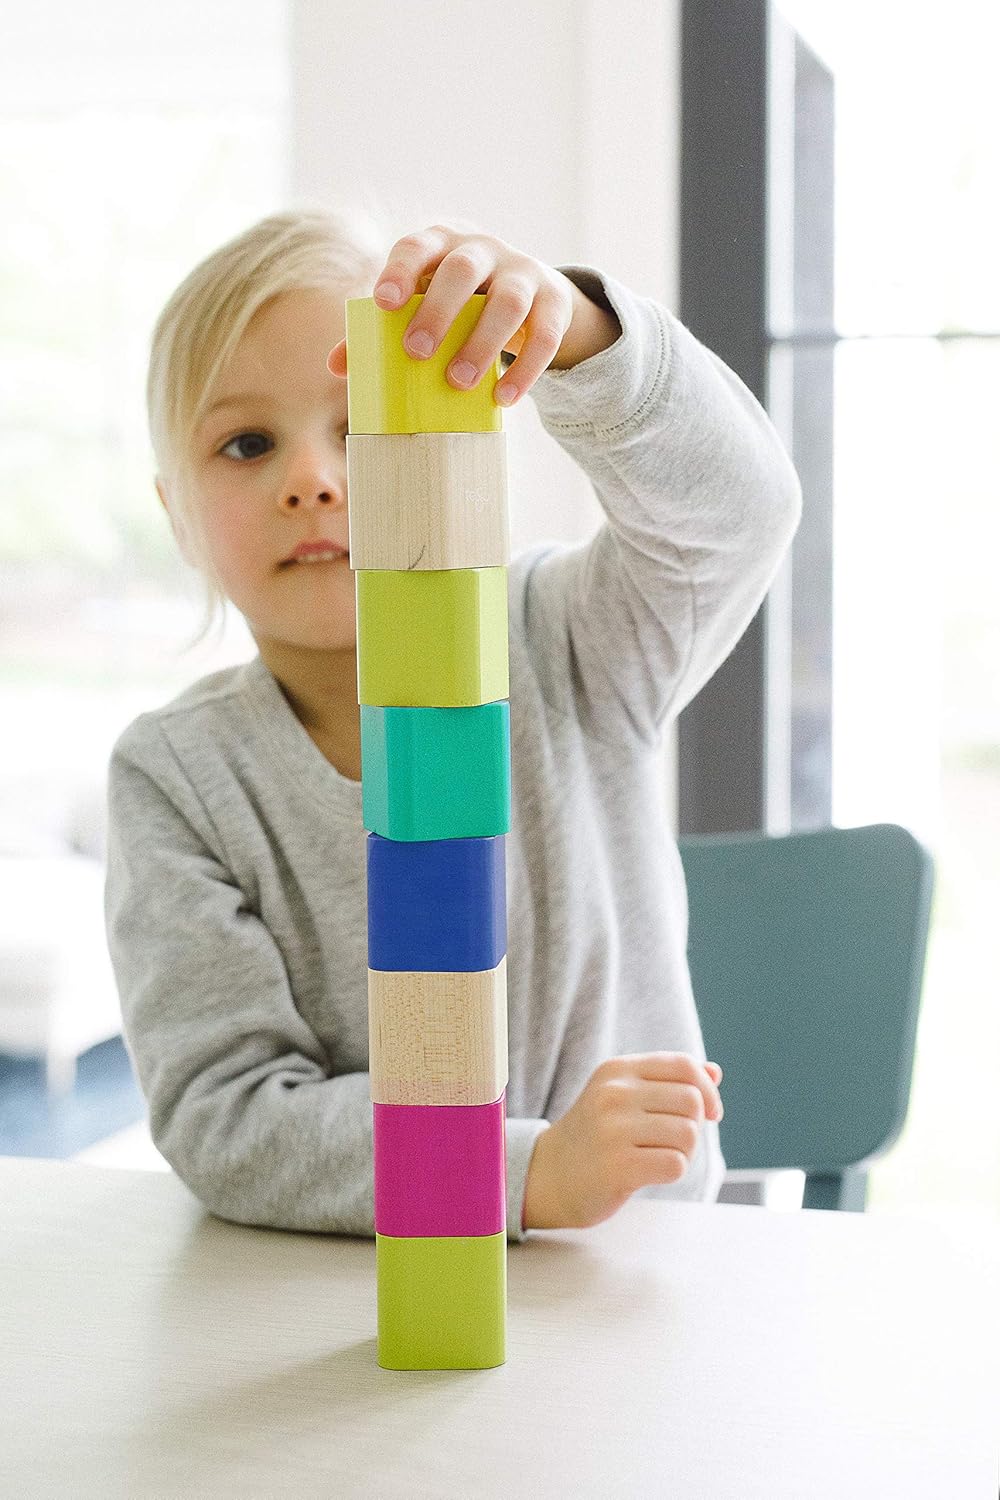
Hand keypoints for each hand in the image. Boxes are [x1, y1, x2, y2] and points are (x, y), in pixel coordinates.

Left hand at [327, 221, 594, 406]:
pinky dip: (526, 368)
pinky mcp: (554, 302)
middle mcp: (482, 250)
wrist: (529, 293)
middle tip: (416, 352)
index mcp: (440, 245)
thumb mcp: (422, 305)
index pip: (417, 246)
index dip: (400, 271)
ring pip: (508, 301)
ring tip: (459, 383)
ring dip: (483, 343)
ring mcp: (522, 272)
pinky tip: (504, 398)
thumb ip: (381, 331)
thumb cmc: (458, 302)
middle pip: (462, 270)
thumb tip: (338, 366)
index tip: (383, 303)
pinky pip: (546, 334)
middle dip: (438, 310)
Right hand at [522, 1052, 724, 1230]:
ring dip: (685, 1151)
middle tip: (672, 1141)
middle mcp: (614, 1093)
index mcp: (618, 1070)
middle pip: (692, 1101)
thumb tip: (714, 1072)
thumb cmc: (597, 1135)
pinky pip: (675, 1164)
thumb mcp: (624, 1097)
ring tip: (658, 1156)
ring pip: (688, 1134)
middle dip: (694, 1125)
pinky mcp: (618, 1166)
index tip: (711, 1112)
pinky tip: (650, 1172)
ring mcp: (614, 1129)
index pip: (683, 1065)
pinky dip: (673, 1171)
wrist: (550, 1175)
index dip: (707, 1089)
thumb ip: (668, 1082)